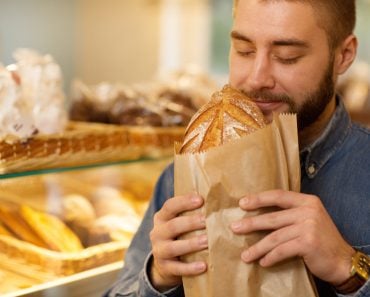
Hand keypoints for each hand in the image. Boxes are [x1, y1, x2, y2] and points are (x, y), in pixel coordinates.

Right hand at [149, 194, 207, 291]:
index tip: (200, 200)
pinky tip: (203, 266)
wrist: (166, 263)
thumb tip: (217, 199)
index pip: (169, 206)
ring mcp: (159, 250)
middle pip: (172, 226)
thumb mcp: (179, 222)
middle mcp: (157, 233)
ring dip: (192, 244)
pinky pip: (177, 268)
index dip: (184, 202)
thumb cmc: (180, 236)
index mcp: (161, 217)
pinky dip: (190, 268)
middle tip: (207, 221)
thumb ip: (191, 213)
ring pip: (173, 247)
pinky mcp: (165, 267)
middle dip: (190, 223)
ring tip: (207, 241)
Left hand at [230, 190, 354, 284]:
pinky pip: (282, 250)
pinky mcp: (308, 243)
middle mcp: (308, 211)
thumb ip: (290, 213)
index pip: (278, 195)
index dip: (259, 198)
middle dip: (251, 223)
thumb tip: (259, 214)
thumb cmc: (321, 239)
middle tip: (234, 227)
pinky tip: (263, 262)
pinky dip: (271, 257)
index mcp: (307, 201)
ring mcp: (309, 226)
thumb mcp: (308, 218)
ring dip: (258, 247)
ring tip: (245, 255)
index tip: (242, 203)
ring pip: (275, 236)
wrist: (342, 260)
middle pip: (272, 217)